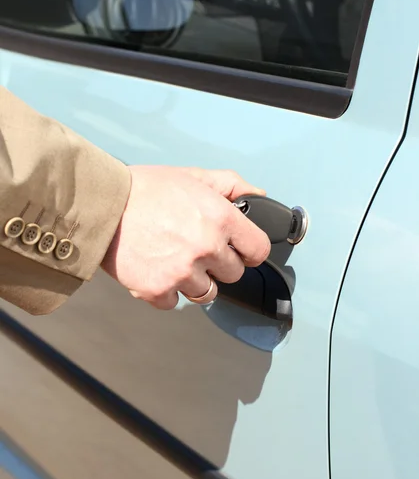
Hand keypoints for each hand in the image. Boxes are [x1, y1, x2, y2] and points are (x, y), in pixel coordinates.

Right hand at [101, 166, 270, 308]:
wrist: (101, 204)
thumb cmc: (144, 189)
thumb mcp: (192, 176)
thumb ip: (230, 184)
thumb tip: (256, 195)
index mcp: (220, 218)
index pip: (258, 250)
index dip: (249, 250)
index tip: (239, 250)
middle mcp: (207, 247)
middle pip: (233, 273)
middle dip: (218, 263)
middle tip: (194, 248)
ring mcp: (182, 272)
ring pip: (206, 292)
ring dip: (194, 281)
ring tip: (174, 260)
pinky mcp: (157, 290)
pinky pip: (174, 302)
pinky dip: (166, 291)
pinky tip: (156, 269)